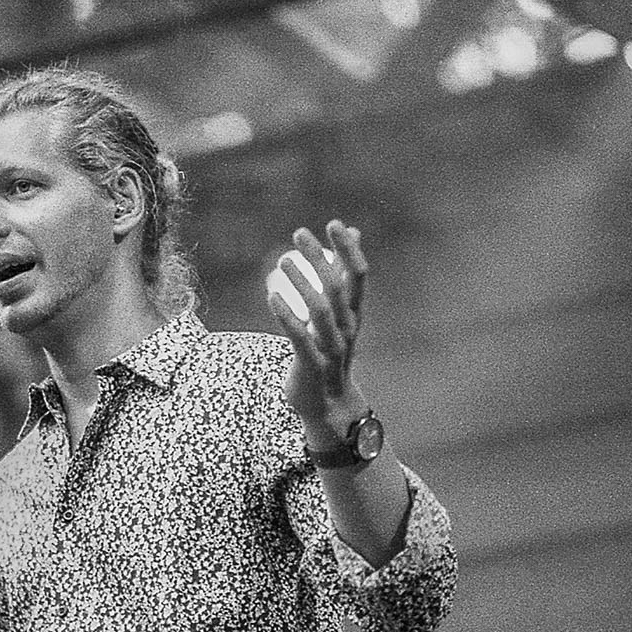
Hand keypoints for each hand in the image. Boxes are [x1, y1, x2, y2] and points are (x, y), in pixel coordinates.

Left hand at [267, 220, 370, 435]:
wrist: (330, 408)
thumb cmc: (330, 354)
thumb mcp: (339, 315)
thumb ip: (343, 275)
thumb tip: (353, 234)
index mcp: (354, 315)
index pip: (358, 276)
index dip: (348, 249)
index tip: (334, 224)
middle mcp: (347, 329)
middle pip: (337, 288)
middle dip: (319, 259)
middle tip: (299, 234)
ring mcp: (331, 349)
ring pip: (321, 310)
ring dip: (302, 283)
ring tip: (283, 262)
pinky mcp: (312, 366)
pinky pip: (300, 338)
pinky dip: (287, 317)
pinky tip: (273, 297)